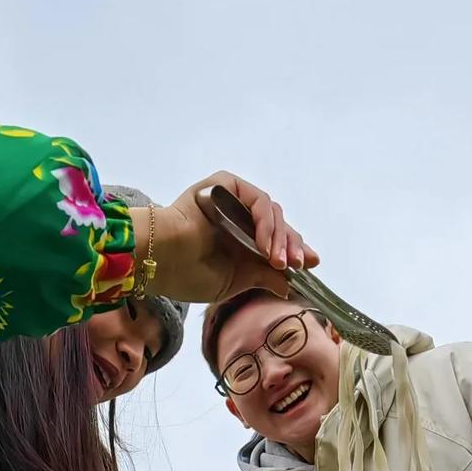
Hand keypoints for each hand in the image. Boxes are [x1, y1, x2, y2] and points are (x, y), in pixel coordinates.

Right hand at [153, 171, 317, 304]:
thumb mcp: (235, 282)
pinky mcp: (224, 186)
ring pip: (271, 213)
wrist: (160, 260)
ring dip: (279, 238)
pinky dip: (266, 223)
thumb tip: (289, 284)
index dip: (294, 250)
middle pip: (278, 225)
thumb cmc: (187, 274)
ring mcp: (231, 200)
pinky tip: (265, 245)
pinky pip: (257, 200)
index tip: (311, 264)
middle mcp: (236, 216)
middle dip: (291, 246)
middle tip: (298, 265)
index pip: (275, 241)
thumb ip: (263, 278)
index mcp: (238, 239)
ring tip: (279, 261)